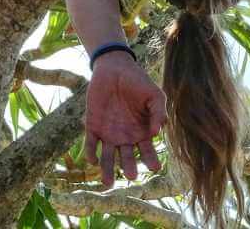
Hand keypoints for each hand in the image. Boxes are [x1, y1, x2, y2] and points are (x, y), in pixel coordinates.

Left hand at [84, 53, 165, 185]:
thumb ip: (158, 112)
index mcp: (141, 131)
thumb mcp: (154, 94)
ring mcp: (108, 133)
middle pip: (127, 158)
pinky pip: (90, 143)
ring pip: (107, 157)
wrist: (114, 67)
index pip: (146, 151)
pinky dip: (90, 152)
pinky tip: (93, 159)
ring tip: (107, 183)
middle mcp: (125, 137)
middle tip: (131, 176)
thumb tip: (157, 133)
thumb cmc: (137, 81)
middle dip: (129, 168)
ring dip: (107, 170)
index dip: (151, 160)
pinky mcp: (92, 126)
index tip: (155, 167)